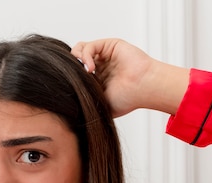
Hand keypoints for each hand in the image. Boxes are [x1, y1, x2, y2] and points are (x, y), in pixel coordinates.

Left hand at [71, 38, 188, 116]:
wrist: (143, 89)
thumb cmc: (127, 100)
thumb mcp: (100, 105)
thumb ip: (86, 103)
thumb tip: (68, 107)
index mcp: (98, 80)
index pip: (76, 73)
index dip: (70, 78)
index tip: (72, 88)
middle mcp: (101, 66)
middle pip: (75, 60)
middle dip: (71, 69)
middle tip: (75, 80)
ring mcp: (105, 55)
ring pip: (80, 50)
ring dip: (77, 61)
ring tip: (85, 73)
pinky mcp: (109, 46)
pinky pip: (89, 46)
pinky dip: (85, 56)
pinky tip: (90, 69)